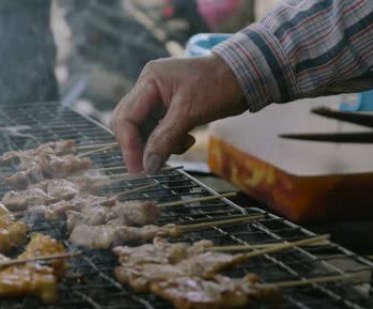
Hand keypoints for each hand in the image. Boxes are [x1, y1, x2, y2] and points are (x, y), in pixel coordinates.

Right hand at [111, 54, 247, 173]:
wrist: (247, 74)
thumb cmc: (219, 85)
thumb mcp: (190, 112)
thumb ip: (165, 139)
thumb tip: (148, 166)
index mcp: (149, 82)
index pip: (125, 118)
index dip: (128, 146)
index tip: (138, 169)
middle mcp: (149, 88)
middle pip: (129, 124)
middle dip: (139, 146)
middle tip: (151, 167)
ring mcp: (158, 97)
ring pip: (144, 130)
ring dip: (157, 145)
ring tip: (180, 146)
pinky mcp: (170, 107)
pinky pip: (159, 129)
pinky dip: (169, 140)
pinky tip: (187, 140)